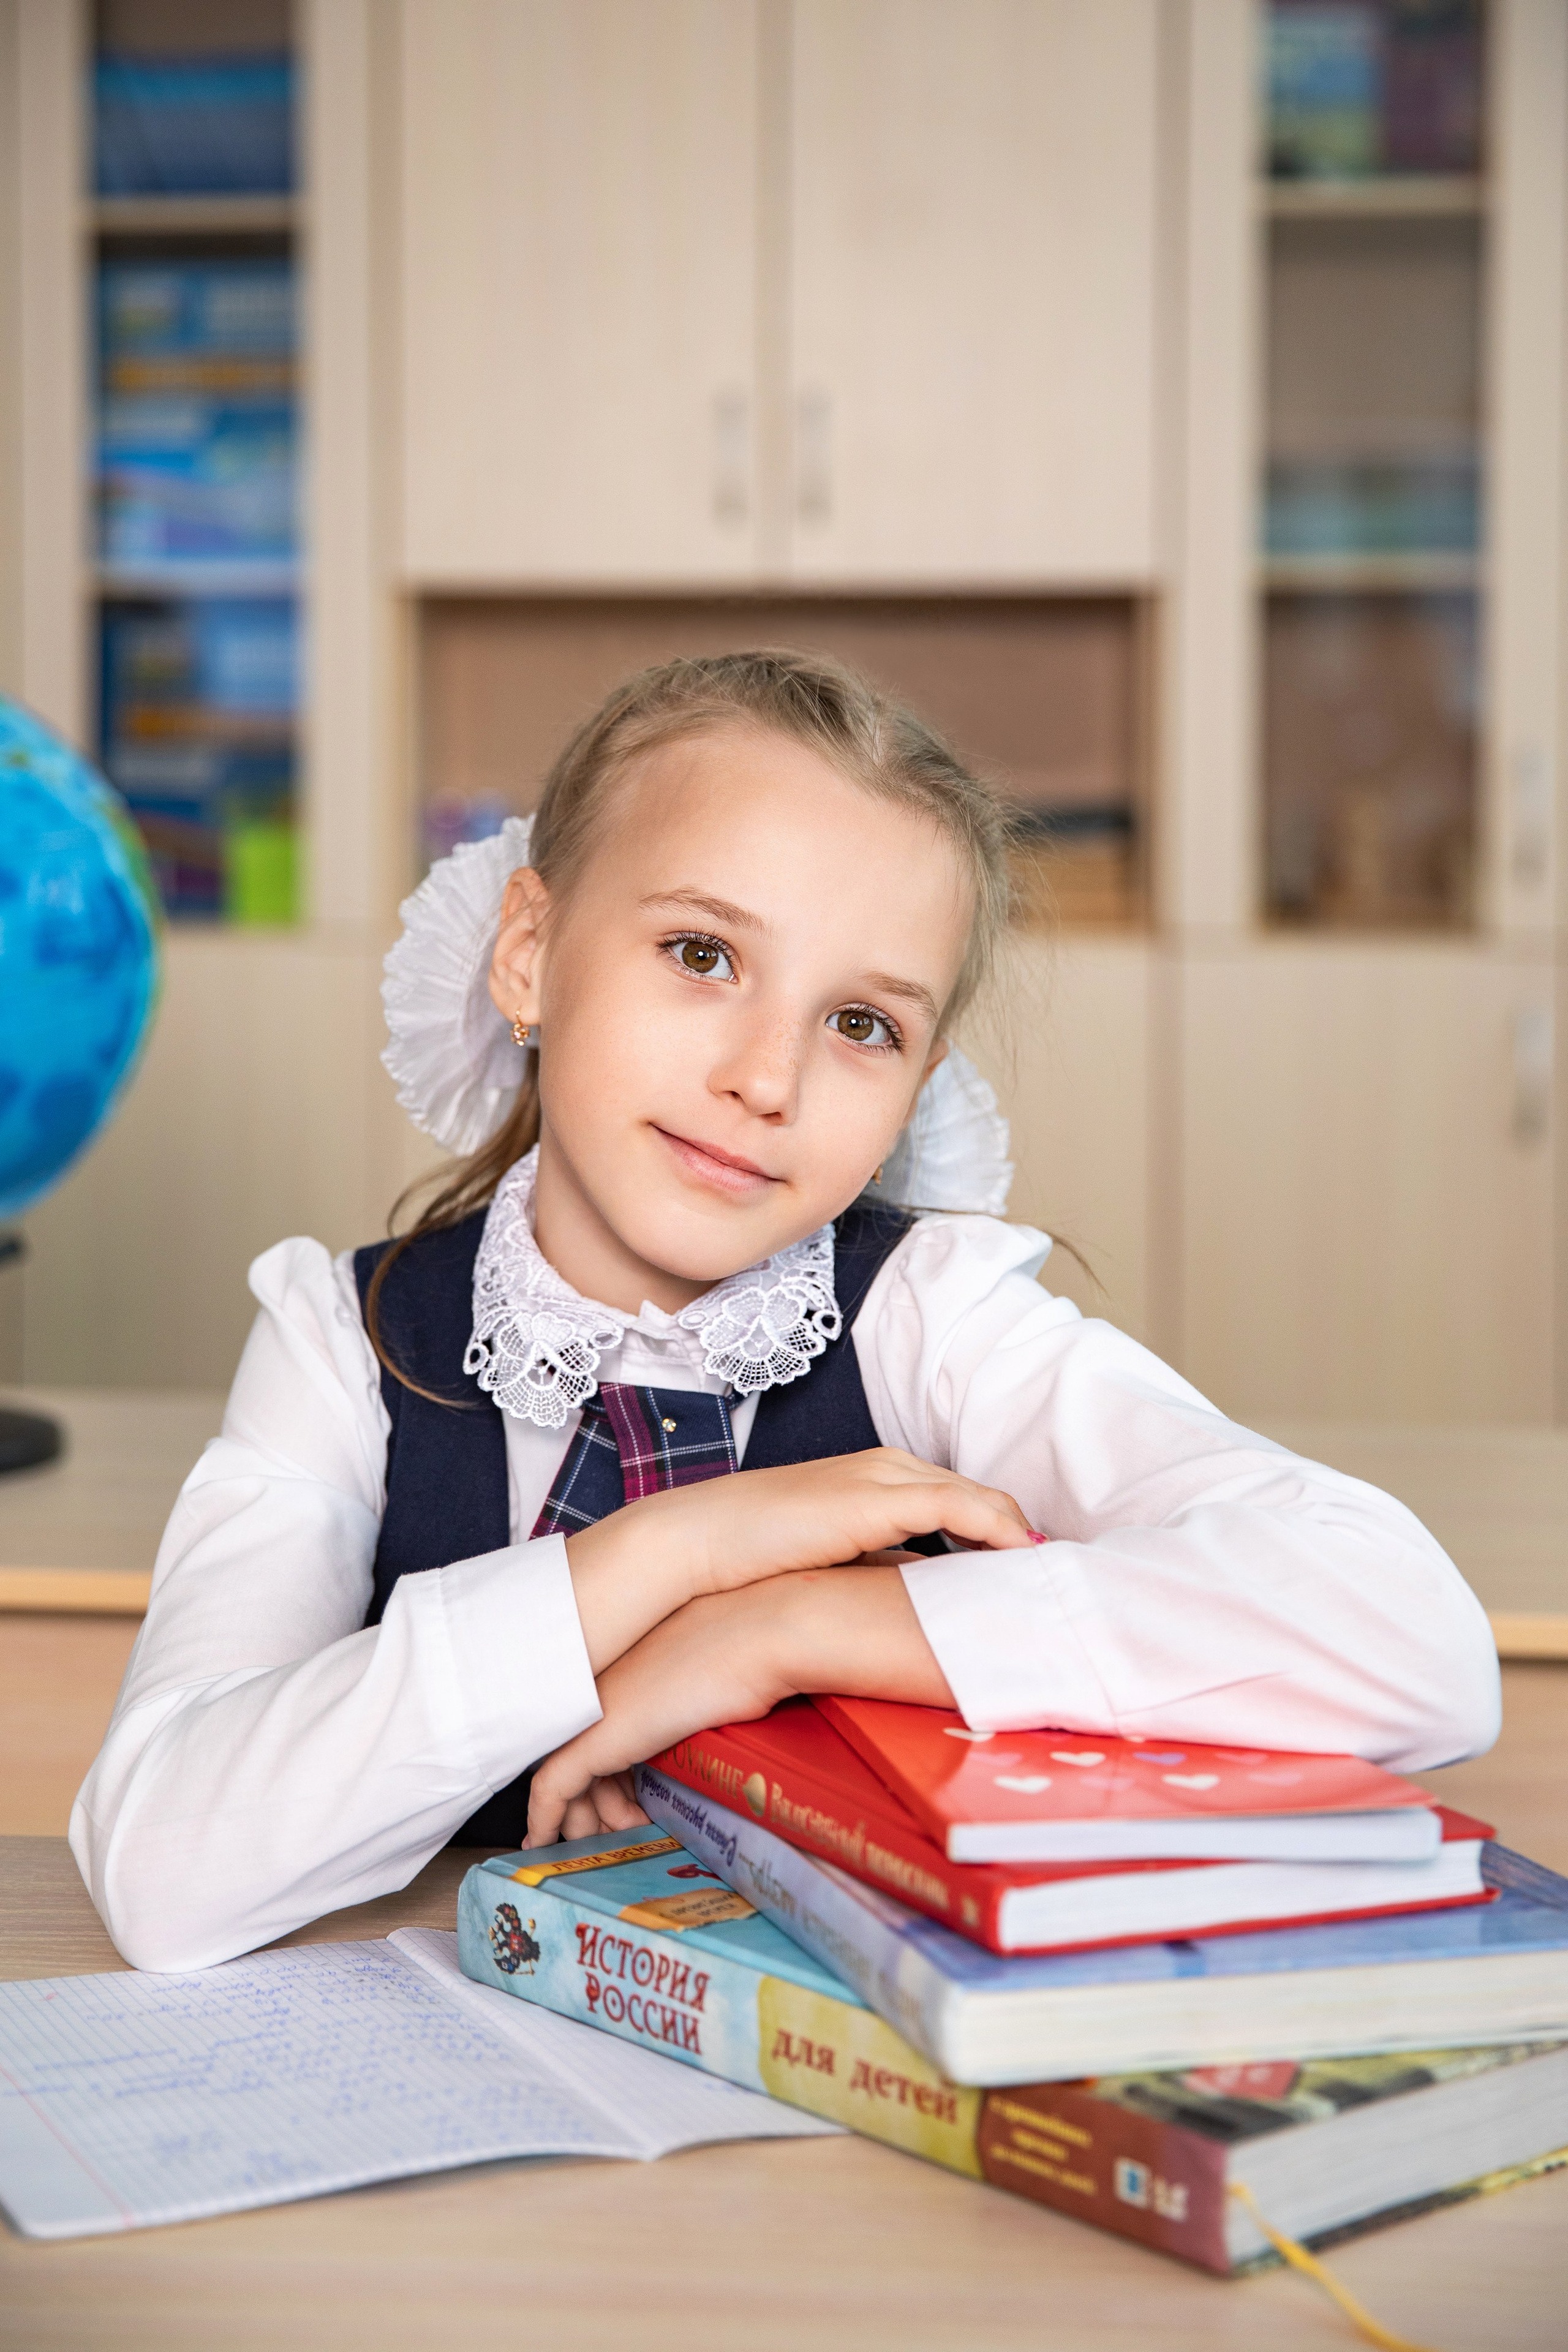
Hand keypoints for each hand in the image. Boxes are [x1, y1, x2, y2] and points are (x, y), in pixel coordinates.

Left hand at [527, 1565, 952, 1844]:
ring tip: (607, 1844)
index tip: (640, 1798)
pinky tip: (547, 1843)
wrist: (775, 1628)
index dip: (624, 1761)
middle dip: (599, 1795)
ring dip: (581, 1814)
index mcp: (659, 1658)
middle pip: (593, 1745)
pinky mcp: (597, 1736)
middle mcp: (624, 1679)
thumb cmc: (791, 1646)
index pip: (624, 1714)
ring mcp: (607, 1706)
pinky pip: (551, 1787)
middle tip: (621, 1830)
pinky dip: (545, 1818)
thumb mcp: (768, 1676)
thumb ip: (763, 1699)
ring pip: (569, 1770)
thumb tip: (804, 1716)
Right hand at [566, 1447, 1030, 1673]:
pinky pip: (962, 1508)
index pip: (957, 1499)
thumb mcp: (824, 1559)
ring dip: (1018, 1534)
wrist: (697, 1539)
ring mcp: (883, 1479)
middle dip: (1019, 1533)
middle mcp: (887, 1468)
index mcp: (873, 1476)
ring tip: (1052, 1577)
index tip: (1027, 1573)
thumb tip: (905, 1606)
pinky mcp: (878, 1500)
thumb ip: (869, 1570)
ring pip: (980, 1498)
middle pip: (978, 1495)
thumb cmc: (749, 1553)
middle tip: (1057, 1579)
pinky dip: (999, 1530)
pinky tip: (1023, 1560)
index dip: (997, 1533)